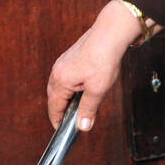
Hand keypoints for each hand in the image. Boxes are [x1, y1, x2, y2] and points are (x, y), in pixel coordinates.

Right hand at [47, 1, 142, 130]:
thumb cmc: (104, 59)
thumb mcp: (98, 90)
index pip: (54, 107)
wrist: (110, 34)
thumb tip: (82, 127)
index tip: (62, 131)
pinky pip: (65, 78)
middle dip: (61, 111)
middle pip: (54, 98)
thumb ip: (88, 110)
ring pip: (59, 87)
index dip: (57, 121)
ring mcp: (62, 63)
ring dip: (66, 99)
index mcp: (60, 81)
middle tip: (71, 122)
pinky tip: (83, 90)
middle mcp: (57, 72)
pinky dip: (71, 88)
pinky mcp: (69, 58)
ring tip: (78, 107)